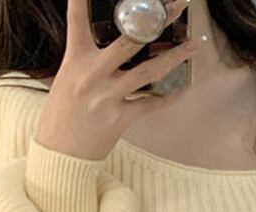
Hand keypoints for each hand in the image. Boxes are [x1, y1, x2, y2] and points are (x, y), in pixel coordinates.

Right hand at [35, 0, 202, 160]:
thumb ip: (88, 60)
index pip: (78, 20)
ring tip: (194, 43)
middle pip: (130, 40)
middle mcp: (93, 74)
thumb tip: (117, 47)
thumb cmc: (61, 115)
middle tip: (177, 4)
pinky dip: (168, 97)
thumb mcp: (65, 78)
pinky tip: (183, 88)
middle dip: (157, 20)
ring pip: (149, 71)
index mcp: (75, 60)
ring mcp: (108, 97)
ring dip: (176, 56)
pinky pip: (151, 105)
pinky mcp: (120, 119)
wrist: (60, 154)